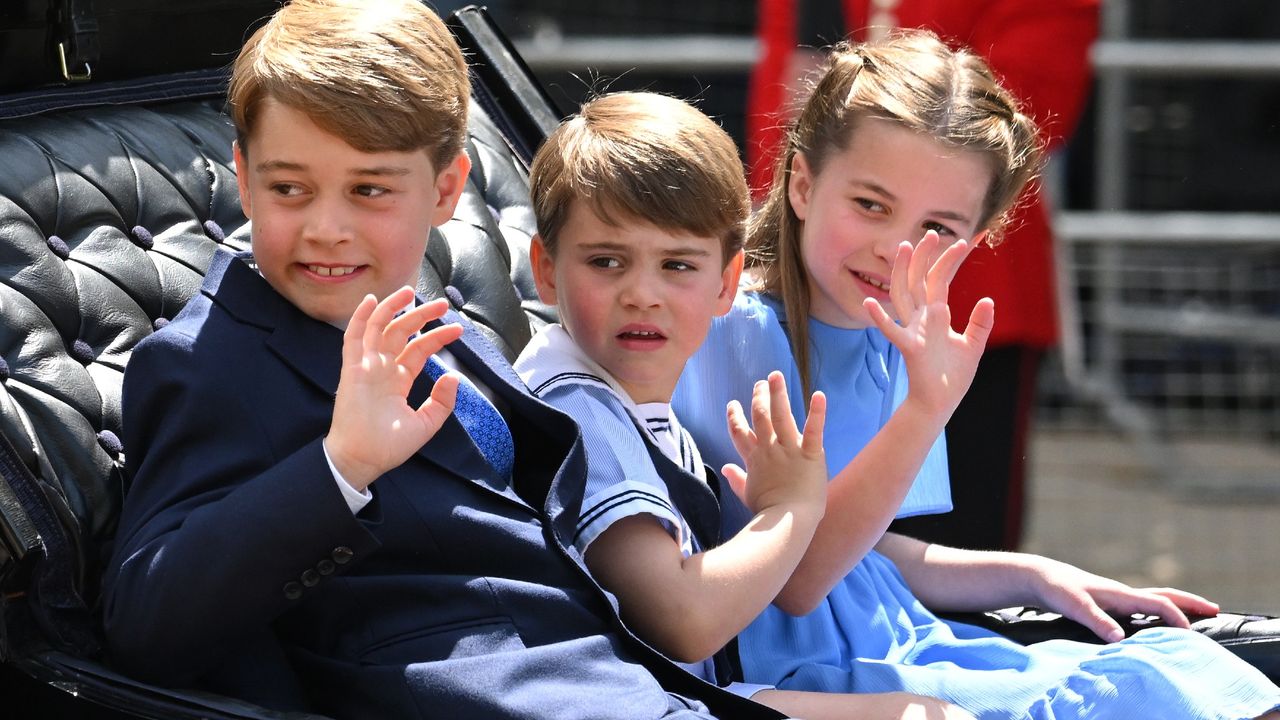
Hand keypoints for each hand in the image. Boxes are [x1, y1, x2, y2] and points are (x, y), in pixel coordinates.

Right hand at [326, 288, 463, 489]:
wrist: (362, 459)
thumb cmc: (388, 446)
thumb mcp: (425, 424)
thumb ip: (442, 402)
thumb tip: (454, 378)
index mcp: (398, 380)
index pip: (419, 350)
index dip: (437, 338)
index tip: (458, 330)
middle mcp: (382, 369)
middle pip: (401, 333)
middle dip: (421, 316)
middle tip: (442, 304)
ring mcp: (366, 367)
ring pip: (378, 328)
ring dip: (392, 308)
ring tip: (410, 292)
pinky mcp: (351, 369)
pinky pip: (354, 338)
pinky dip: (361, 318)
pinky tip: (372, 301)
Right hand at [720, 371, 826, 515]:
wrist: (786, 522)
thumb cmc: (768, 512)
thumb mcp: (747, 494)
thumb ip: (736, 479)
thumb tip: (725, 468)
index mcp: (754, 459)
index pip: (739, 432)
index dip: (735, 417)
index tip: (733, 404)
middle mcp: (769, 449)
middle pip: (760, 417)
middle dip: (759, 397)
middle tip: (761, 382)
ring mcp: (789, 450)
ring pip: (781, 415)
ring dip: (778, 394)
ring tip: (776, 376)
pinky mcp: (810, 454)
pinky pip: (813, 429)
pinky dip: (817, 412)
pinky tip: (819, 395)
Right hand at [864, 229, 993, 418]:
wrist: (940, 404)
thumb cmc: (952, 377)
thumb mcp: (973, 346)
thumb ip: (980, 323)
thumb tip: (987, 299)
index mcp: (936, 316)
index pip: (941, 280)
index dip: (952, 260)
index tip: (968, 239)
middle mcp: (922, 319)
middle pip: (919, 280)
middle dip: (925, 256)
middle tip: (932, 232)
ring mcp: (913, 331)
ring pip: (904, 295)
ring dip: (903, 272)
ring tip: (904, 248)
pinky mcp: (909, 348)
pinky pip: (892, 331)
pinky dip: (880, 318)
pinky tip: (869, 303)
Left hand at [1025, 555, 1220, 641]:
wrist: (1040, 577)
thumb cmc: (1056, 589)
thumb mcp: (1074, 606)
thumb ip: (1096, 621)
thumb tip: (1119, 639)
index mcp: (1120, 594)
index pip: (1158, 603)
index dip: (1177, 617)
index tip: (1190, 634)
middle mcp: (1122, 593)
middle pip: (1164, 595)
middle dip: (1189, 602)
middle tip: (1214, 609)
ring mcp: (1116, 597)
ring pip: (1153, 599)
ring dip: (1175, 606)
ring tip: (1193, 616)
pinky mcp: (1108, 602)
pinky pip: (1141, 607)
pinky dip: (1156, 612)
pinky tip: (1156, 622)